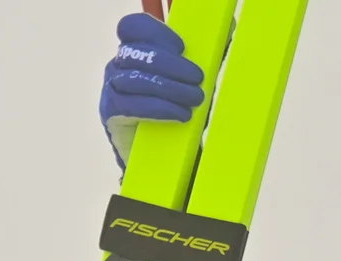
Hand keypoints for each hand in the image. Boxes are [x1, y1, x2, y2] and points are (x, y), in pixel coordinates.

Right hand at [100, 11, 202, 164]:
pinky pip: (128, 104)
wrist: (168, 154)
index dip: (157, 34)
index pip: (134, 27)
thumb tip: (230, 28)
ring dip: (169, 88)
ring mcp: (112, 87)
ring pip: (133, 78)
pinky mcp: (110, 112)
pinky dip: (157, 108)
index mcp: (138, 50)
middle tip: (199, 80)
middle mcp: (119, 64)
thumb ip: (209, 54)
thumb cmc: (180, 110)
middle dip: (172, 65)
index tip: (182, 48)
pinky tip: (179, 115)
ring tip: (195, 101)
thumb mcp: (196, 81)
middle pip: (137, 52)